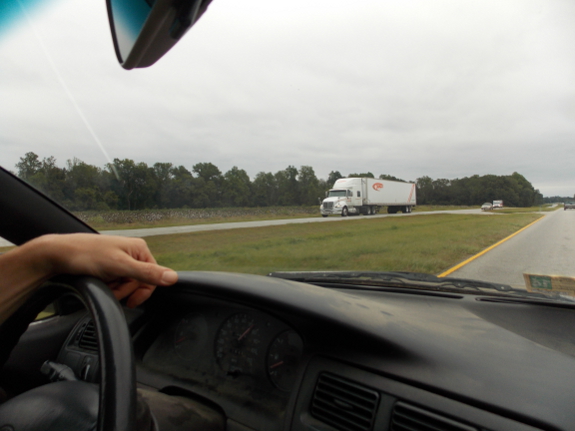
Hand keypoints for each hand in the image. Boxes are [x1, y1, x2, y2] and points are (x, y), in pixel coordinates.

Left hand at [37, 234, 176, 307]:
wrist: (58, 255)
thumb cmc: (87, 255)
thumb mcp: (120, 267)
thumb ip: (148, 273)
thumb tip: (173, 278)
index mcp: (140, 249)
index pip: (154, 277)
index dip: (142, 292)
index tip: (131, 302)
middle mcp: (132, 253)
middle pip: (139, 283)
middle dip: (125, 290)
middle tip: (111, 288)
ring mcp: (120, 260)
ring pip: (127, 285)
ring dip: (116, 290)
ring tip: (103, 283)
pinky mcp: (110, 266)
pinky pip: (117, 282)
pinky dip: (109, 287)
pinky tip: (99, 282)